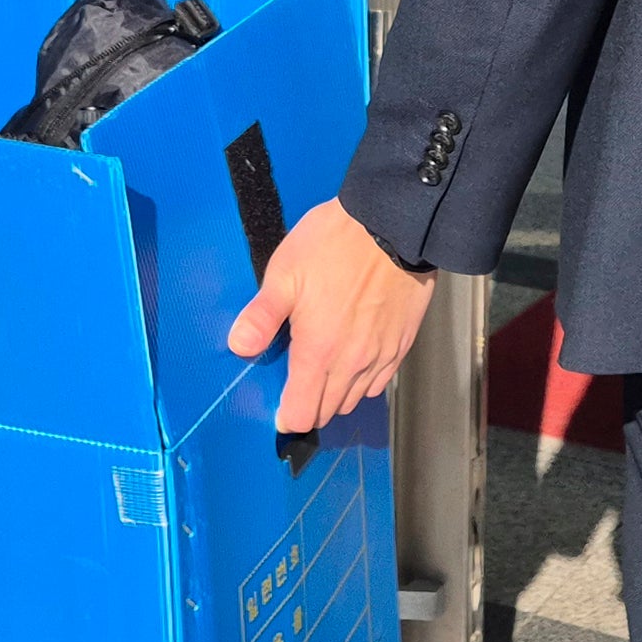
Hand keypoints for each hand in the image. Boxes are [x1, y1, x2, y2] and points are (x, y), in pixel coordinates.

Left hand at [226, 198, 436, 434]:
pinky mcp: (402, 344)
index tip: (280, 405)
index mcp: (319, 351)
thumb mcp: (285, 273)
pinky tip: (353, 359)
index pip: (302, 413)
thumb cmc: (334, 245)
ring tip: (324, 371)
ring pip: (354, 399)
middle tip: (298, 384)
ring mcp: (380, 356)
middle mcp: (352, 363)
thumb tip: (240, 346)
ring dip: (336, 394)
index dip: (287, 416)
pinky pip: (379, 382)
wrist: (392, 225)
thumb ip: (262, 316)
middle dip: (310, 406)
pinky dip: (363, 381)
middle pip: (328, 412)